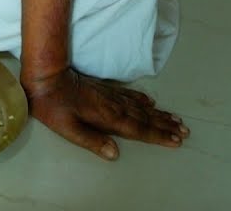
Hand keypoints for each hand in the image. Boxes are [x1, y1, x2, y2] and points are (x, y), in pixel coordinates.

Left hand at [24, 67, 188, 159]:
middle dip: (165, 125)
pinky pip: (129, 95)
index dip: (158, 136)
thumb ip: (92, 141)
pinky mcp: (103, 89)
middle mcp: (114, 106)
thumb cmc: (53, 106)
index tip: (176, 140)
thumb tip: (114, 153)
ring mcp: (110, 96)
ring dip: (158, 113)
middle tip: (185, 131)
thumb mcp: (67, 128)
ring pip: (140, 106)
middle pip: (145, 117)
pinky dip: (142, 99)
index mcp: (108, 118)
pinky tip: (150, 101)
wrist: (46, 77)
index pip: (138, 129)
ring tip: (175, 119)